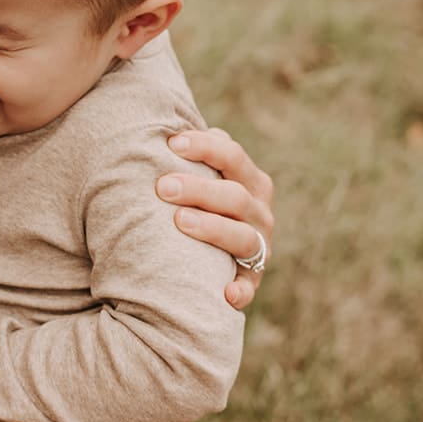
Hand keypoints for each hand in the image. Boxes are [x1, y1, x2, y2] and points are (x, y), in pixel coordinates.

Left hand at [156, 127, 272, 308]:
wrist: (212, 256)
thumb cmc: (198, 204)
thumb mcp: (202, 178)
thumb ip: (191, 155)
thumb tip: (162, 128)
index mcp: (250, 181)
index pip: (233, 156)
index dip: (205, 147)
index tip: (170, 144)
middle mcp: (259, 212)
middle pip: (235, 196)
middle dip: (199, 189)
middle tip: (163, 187)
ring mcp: (260, 247)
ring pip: (242, 236)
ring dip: (213, 228)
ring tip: (180, 221)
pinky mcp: (252, 280)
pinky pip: (250, 287)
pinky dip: (242, 291)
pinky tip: (226, 293)